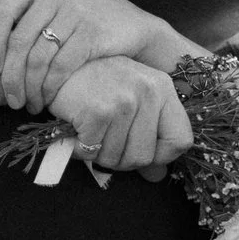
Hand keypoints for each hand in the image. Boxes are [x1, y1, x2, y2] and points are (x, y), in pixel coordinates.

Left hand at [0, 0, 166, 111]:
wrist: (130, 25)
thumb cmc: (77, 14)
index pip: (0, 12)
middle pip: (18, 41)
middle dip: (10, 77)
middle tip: (11, 99)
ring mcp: (76, 9)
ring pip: (38, 57)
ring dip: (30, 88)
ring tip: (29, 103)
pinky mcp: (92, 33)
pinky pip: (60, 67)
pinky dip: (50, 88)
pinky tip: (48, 100)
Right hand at [47, 56, 193, 173]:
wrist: (56, 63)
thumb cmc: (95, 82)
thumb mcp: (130, 99)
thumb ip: (148, 136)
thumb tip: (157, 176)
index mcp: (162, 88)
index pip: (181, 140)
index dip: (162, 156)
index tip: (141, 151)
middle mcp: (148, 92)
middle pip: (144, 157)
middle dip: (120, 160)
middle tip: (104, 141)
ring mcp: (124, 101)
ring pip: (116, 158)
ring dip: (96, 153)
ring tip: (88, 130)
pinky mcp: (98, 112)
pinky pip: (92, 152)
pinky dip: (78, 149)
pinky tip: (75, 130)